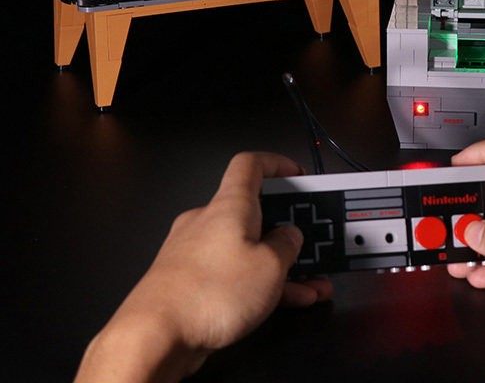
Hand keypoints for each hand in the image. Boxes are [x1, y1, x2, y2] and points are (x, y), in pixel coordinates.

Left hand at [76, 152, 331, 381]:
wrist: (153, 337)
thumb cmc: (214, 291)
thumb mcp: (269, 267)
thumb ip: (286, 245)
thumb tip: (289, 234)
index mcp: (229, 205)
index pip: (250, 165)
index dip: (276, 164)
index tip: (298, 176)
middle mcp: (208, 221)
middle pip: (254, 213)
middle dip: (288, 232)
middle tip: (315, 245)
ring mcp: (195, 252)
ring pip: (246, 249)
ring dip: (280, 266)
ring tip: (311, 287)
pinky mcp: (188, 282)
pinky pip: (232, 274)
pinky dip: (258, 284)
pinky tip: (286, 304)